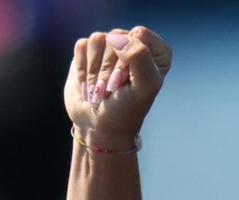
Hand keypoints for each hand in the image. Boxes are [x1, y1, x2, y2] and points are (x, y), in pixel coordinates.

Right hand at [64, 26, 172, 148]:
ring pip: (97, 39)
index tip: (128, 82)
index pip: (139, 35)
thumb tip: (117, 37)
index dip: (129, 60)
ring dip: (95, 71)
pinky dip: (83, 68)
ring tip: (100, 90)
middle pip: (116, 37)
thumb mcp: (144, 87)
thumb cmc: (126, 109)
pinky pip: (81, 46)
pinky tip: (89, 84)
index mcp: (157, 52)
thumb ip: (140, 57)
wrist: (99, 125)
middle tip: (112, 91)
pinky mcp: (89, 51)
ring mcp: (111, 46)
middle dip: (110, 69)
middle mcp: (135, 44)